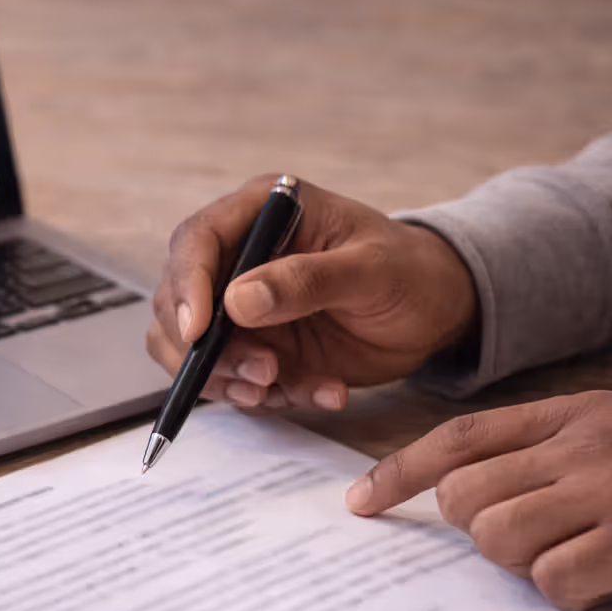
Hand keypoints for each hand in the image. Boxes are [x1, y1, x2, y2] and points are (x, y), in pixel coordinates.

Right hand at [147, 176, 477, 410]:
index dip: (187, 285)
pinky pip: (230, 380)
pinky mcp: (252, 348)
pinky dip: (263, 397)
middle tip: (261, 373)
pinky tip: (317, 391)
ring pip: (189, 348)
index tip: (197, 332)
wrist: (435, 311)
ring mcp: (240, 307)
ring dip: (226, 379)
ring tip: (280, 389)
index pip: (197, 241)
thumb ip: (307, 280)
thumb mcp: (371, 270)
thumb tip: (238, 300)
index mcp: (262, 213)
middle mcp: (239, 257)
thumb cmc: (410, 272)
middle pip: (177, 301)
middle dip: (207, 347)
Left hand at [344, 391, 611, 610]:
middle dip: (479, 534)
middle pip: (466, 497)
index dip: (399, 471)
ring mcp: (611, 490)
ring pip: (497, 540)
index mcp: (578, 413)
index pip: (461, 438)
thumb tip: (486, 496)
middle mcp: (585, 445)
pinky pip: (555, 582)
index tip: (359, 503)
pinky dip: (572, 596)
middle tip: (533, 544)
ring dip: (523, 566)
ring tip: (577, 562)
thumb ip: (562, 450)